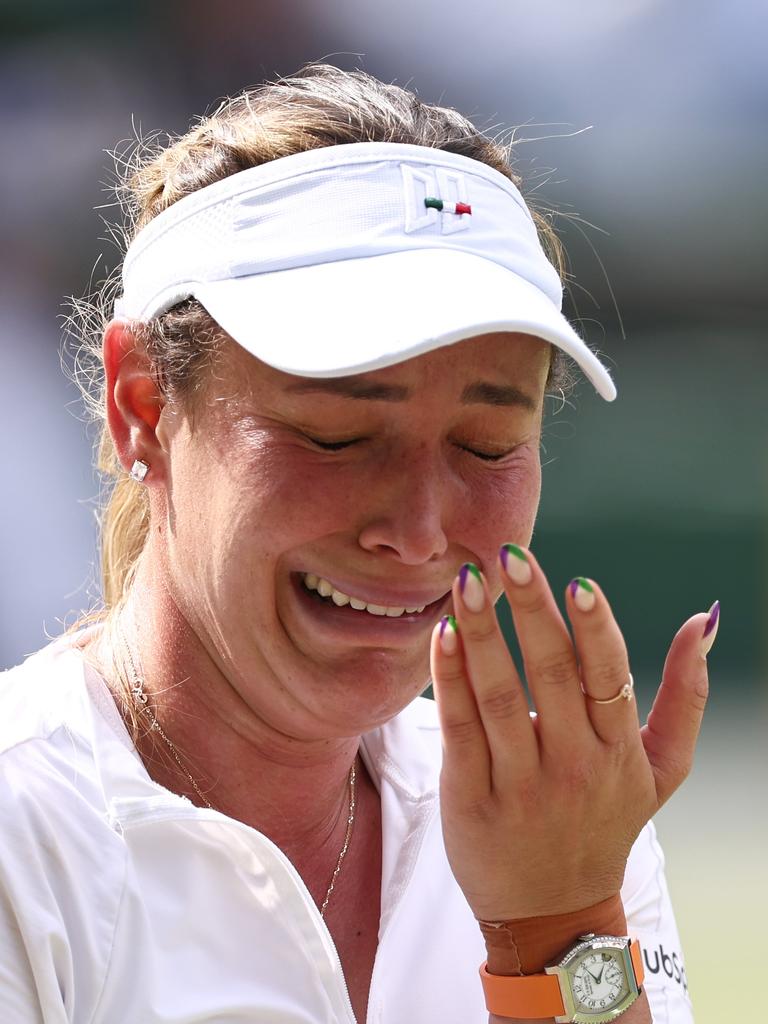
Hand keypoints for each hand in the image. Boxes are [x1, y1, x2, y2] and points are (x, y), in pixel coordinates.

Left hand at [430, 546, 712, 922]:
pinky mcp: (471, 799)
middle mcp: (573, 766)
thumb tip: (704, 619)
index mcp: (618, 751)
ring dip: (482, 636)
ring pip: (500, 697)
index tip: (578, 581)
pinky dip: (450, 681)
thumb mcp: (661, 770)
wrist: (553, 913)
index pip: (608, 678)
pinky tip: (443, 636)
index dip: (596, 628)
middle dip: (531, 610)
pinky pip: (460, 730)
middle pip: (552, 675)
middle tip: (509, 555)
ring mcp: (520, 784)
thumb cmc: (606, 823)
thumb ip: (685, 695)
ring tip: (466, 583)